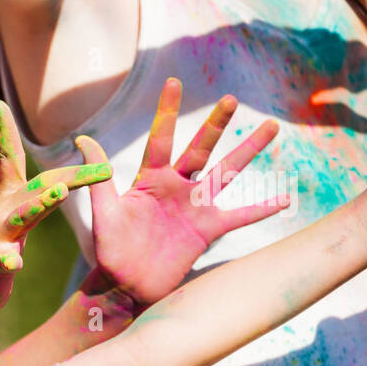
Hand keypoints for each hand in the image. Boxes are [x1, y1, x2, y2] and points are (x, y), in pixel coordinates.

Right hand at [0, 99, 112, 315]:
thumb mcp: (2, 203)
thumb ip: (0, 170)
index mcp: (10, 197)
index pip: (12, 157)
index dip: (5, 130)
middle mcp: (3, 211)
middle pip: (38, 183)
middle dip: (70, 173)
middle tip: (103, 168)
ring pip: (22, 217)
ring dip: (39, 204)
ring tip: (58, 194)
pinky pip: (2, 263)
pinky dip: (7, 262)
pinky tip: (13, 264)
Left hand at [82, 77, 286, 306]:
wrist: (125, 284)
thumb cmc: (110, 250)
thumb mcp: (104, 213)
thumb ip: (98, 177)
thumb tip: (82, 140)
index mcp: (150, 179)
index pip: (161, 138)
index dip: (167, 111)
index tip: (174, 81)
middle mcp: (176, 187)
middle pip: (201, 149)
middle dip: (216, 124)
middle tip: (231, 98)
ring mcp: (195, 207)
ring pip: (226, 172)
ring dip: (248, 151)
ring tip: (270, 127)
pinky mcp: (208, 229)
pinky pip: (240, 216)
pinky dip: (261, 208)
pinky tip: (284, 198)